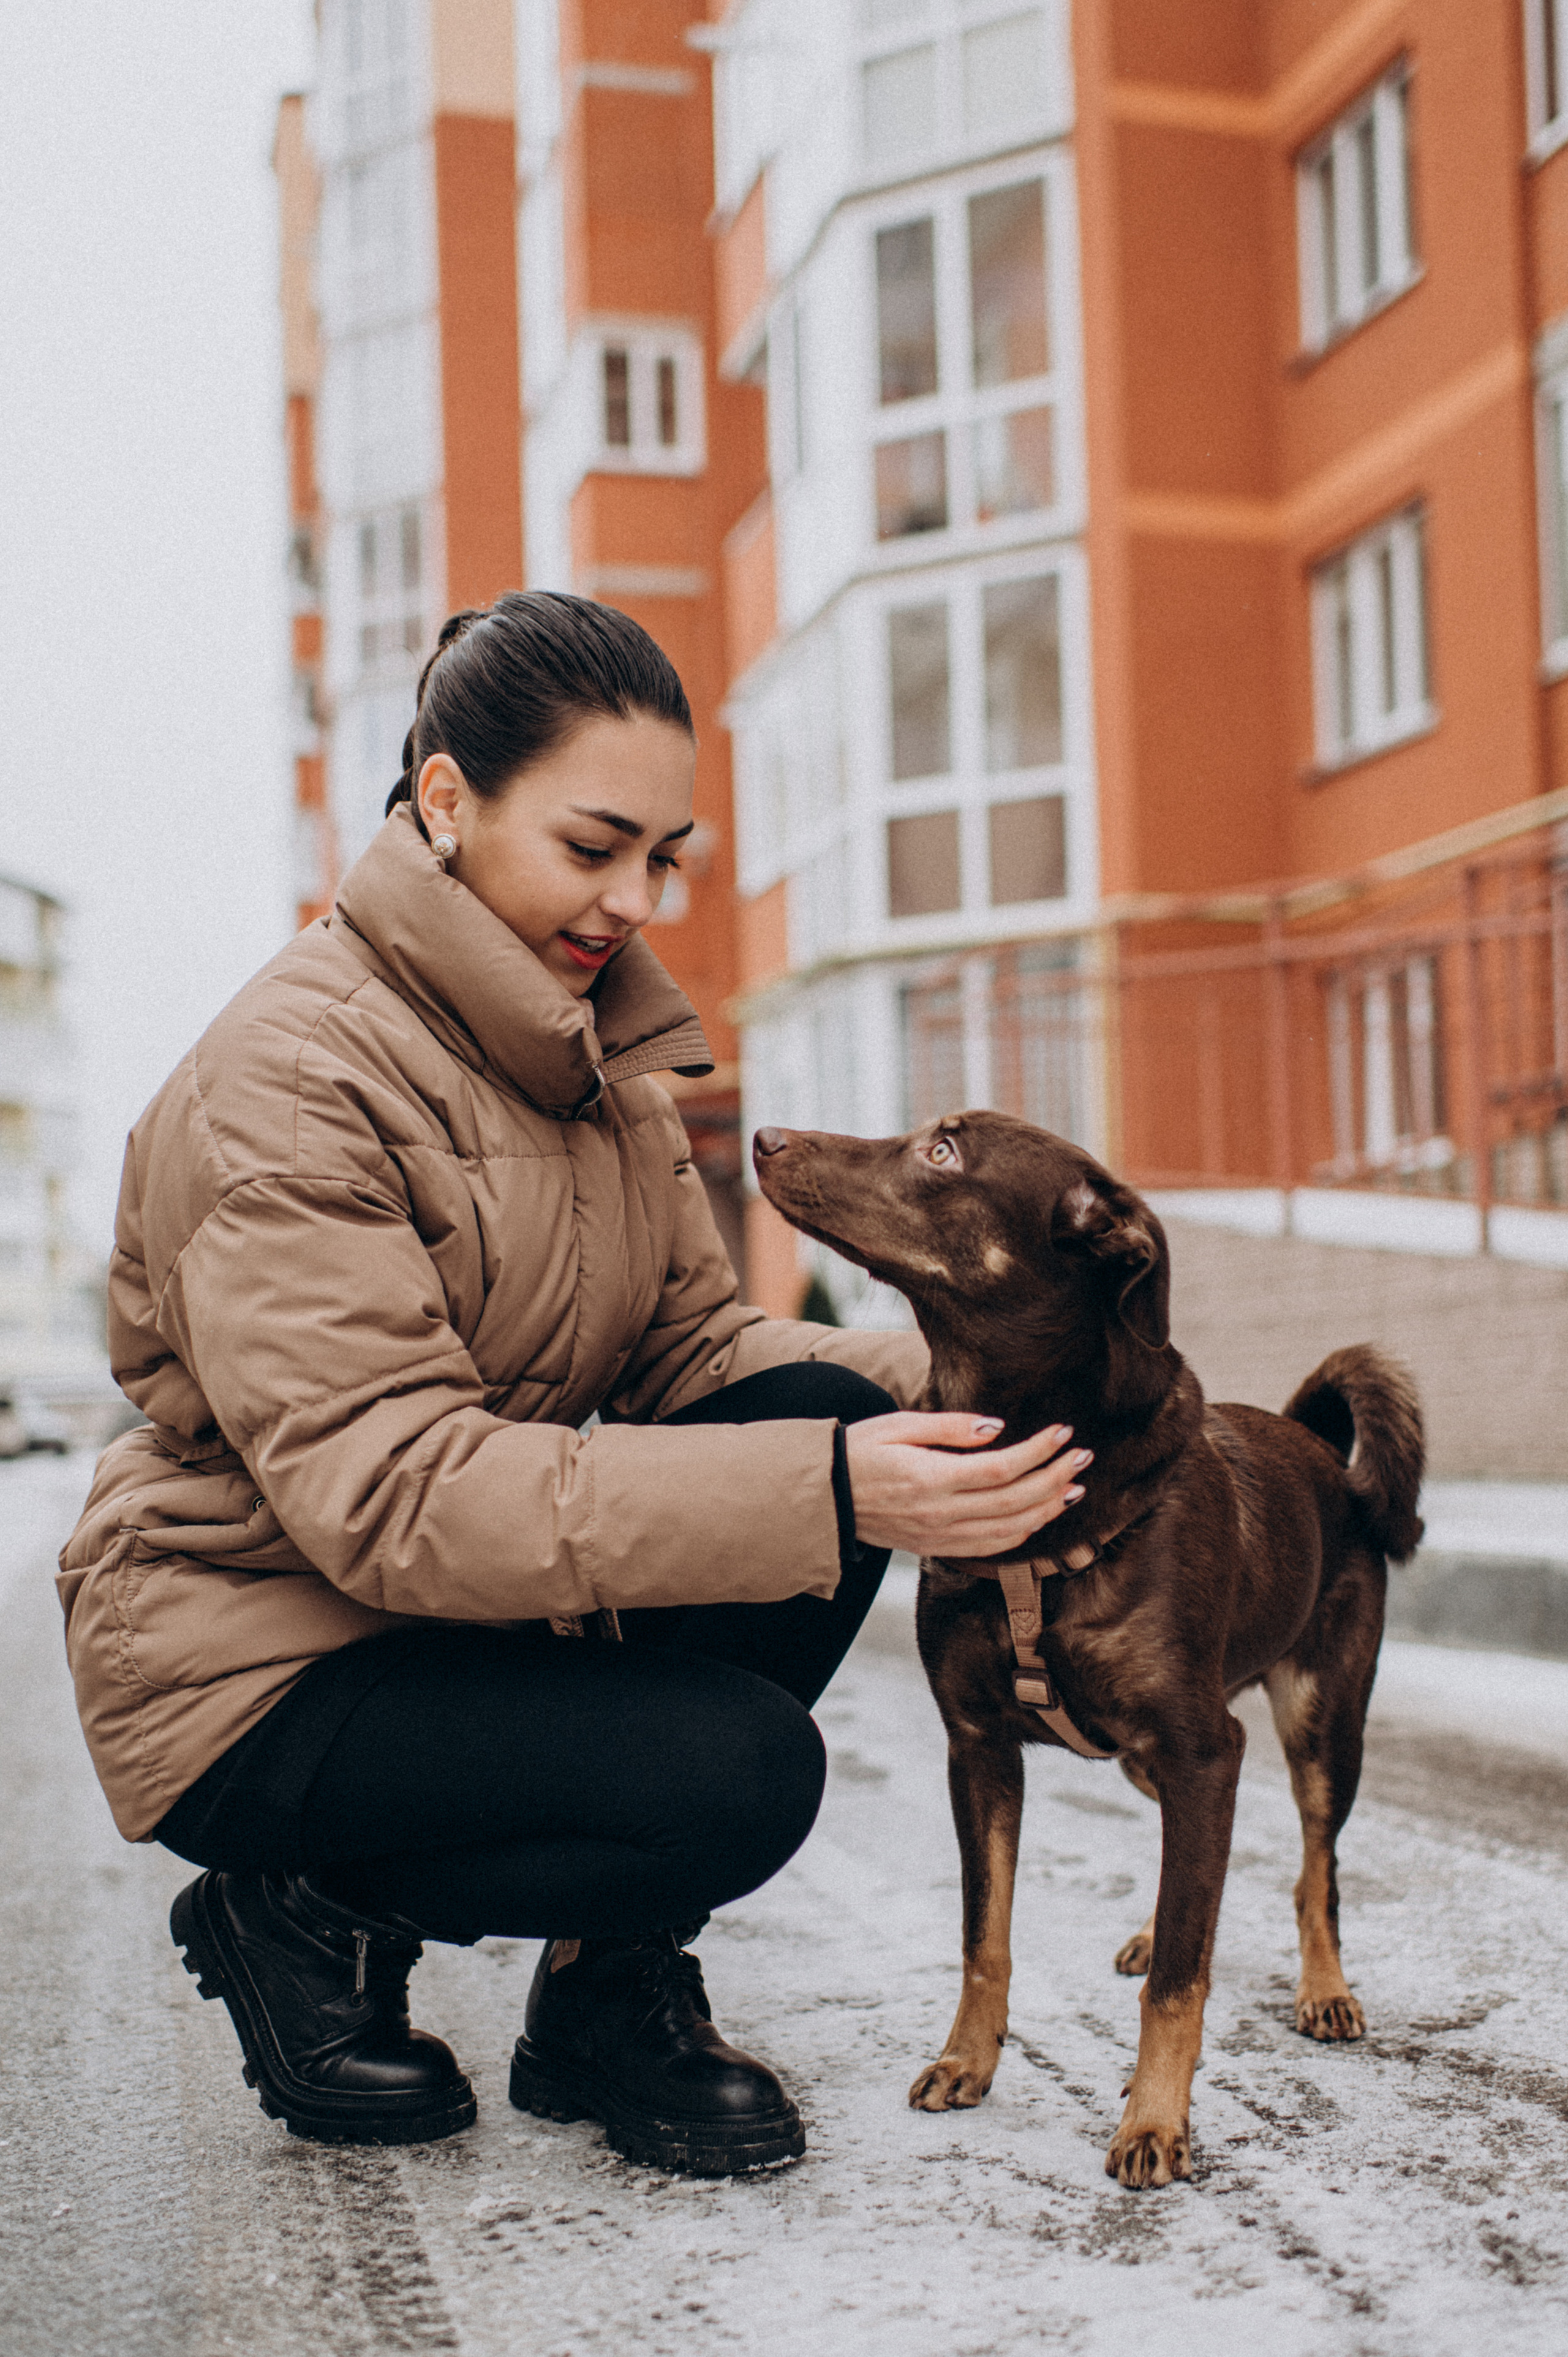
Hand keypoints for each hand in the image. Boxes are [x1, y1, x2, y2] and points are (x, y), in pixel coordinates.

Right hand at [843, 1412, 1089, 1558]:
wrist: (825, 1498)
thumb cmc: (859, 1451)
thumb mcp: (897, 1426)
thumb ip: (949, 1427)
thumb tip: (998, 1428)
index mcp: (931, 1479)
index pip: (1001, 1469)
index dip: (1038, 1452)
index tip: (1063, 1431)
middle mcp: (940, 1514)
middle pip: (1015, 1501)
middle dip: (1055, 1477)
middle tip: (1083, 1455)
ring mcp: (940, 1537)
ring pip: (1009, 1530)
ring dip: (1048, 1509)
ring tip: (1074, 1486)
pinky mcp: (937, 1548)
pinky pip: (991, 1548)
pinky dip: (1022, 1534)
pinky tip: (1040, 1516)